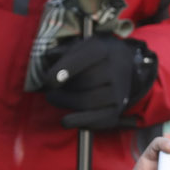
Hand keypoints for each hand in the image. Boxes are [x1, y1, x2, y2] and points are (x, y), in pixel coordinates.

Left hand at [39, 35, 156, 130]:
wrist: (120, 68)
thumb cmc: (89, 59)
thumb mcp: (76, 48)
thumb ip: (61, 52)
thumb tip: (49, 57)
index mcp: (102, 49)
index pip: (86, 57)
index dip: (66, 69)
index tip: (49, 81)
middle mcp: (115, 68)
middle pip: (85, 82)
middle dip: (62, 89)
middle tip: (49, 91)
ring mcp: (119, 91)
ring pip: (87, 102)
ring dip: (65, 103)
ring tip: (55, 98)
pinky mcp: (116, 110)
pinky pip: (96, 120)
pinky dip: (77, 121)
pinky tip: (66, 119)